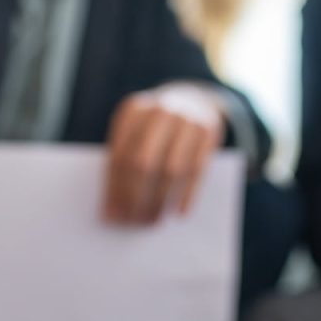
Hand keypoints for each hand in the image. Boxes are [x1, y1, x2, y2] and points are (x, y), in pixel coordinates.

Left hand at [103, 82, 225, 224]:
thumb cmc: (153, 128)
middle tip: (131, 222)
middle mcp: (160, 110)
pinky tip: (178, 213)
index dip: (115, 188)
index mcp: (133, 110)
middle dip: (135, 197)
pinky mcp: (209, 131)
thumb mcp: (134, 133)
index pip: (120, 155)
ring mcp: (187, 119)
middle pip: (144, 163)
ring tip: (150, 221)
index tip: (111, 215)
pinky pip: (197, 170)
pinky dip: (187, 195)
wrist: (192, 99)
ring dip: (159, 200)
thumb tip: (111, 209)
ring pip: (171, 169)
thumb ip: (123, 163)